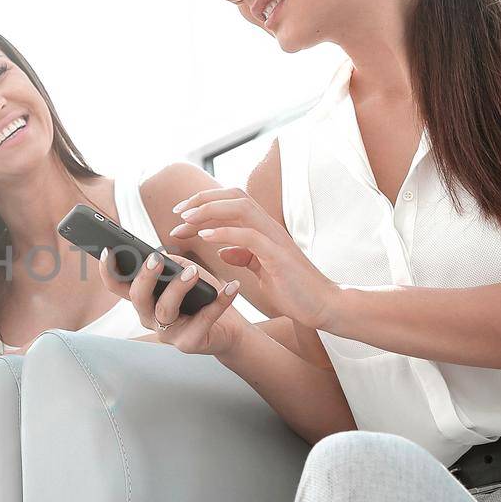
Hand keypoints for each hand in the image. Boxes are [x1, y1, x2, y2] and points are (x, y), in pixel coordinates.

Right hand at [100, 248, 246, 357]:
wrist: (230, 328)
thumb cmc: (203, 298)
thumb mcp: (186, 274)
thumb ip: (173, 264)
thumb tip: (162, 255)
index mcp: (145, 300)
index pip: (118, 286)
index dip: (108, 271)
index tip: (107, 250)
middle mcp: (150, 318)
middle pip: (138, 298)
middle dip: (145, 278)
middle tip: (155, 260)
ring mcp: (168, 334)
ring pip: (165, 310)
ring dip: (178, 288)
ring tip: (194, 272)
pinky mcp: (189, 343)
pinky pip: (203, 320)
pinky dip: (219, 301)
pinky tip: (231, 286)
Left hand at [169, 188, 338, 328]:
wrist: (323, 306)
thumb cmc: (294, 289)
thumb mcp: (262, 270)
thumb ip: (244, 256)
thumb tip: (223, 251)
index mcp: (264, 229)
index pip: (233, 200)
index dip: (206, 201)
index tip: (181, 214)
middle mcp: (270, 227)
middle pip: (234, 196)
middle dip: (202, 200)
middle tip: (177, 212)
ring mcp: (275, 239)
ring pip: (241, 209)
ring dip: (209, 211)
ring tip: (186, 220)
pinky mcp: (278, 256)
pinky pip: (250, 236)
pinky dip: (226, 233)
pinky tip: (205, 237)